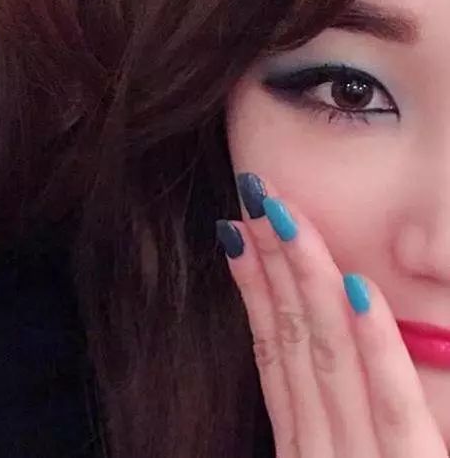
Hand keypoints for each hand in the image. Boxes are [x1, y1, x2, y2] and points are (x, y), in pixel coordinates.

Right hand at [216, 173, 445, 457]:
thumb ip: (328, 429)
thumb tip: (305, 356)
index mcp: (305, 448)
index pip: (270, 351)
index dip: (251, 285)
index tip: (236, 232)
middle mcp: (320, 451)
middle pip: (289, 337)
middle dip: (269, 260)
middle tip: (255, 197)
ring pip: (327, 354)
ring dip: (306, 278)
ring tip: (287, 215)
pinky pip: (393, 408)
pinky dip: (376, 347)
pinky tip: (362, 290)